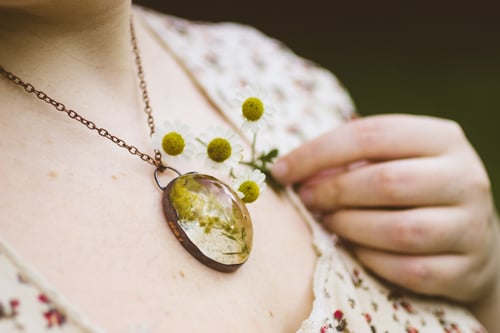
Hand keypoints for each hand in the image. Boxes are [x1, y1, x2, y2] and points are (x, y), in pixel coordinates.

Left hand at [271, 114, 499, 305]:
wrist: (470, 238)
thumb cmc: (414, 191)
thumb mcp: (390, 161)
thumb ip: (349, 161)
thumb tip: (293, 171)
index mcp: (441, 138)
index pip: (370, 134)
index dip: (317, 152)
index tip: (282, 170)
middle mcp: (464, 177)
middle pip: (386, 182)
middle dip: (334, 192)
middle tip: (307, 199)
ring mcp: (471, 225)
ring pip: (400, 230)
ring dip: (350, 227)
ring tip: (328, 222)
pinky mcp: (466, 269)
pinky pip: (409, 269)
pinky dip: (371, 260)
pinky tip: (353, 250)